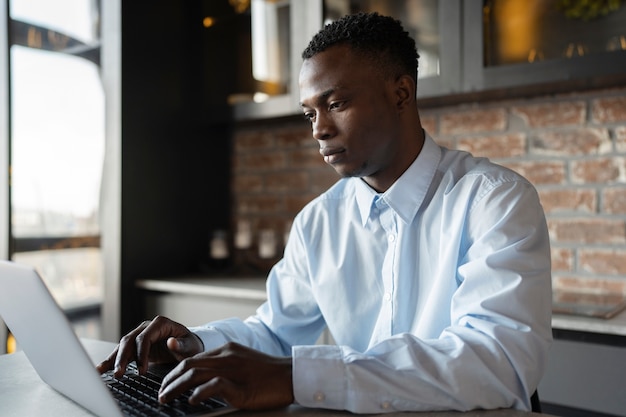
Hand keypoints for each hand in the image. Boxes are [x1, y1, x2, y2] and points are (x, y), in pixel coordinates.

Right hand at [96, 315, 203, 376]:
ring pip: (123, 345)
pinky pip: (122, 351)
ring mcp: (140, 334)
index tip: (141, 370)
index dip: (141, 354)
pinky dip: (111, 359)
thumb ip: (181, 345)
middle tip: (119, 373)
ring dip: (114, 359)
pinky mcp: (136, 344)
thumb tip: (171, 342)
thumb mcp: (190, 346)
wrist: (188, 345)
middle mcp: (148, 326)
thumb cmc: (191, 345)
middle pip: (130, 340)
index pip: (145, 338)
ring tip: (104, 372)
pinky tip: (101, 368)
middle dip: (123, 357)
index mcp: (161, 323)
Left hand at [158, 342, 293, 409]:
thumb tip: (203, 383)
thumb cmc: (269, 374)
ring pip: (195, 374)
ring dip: (176, 387)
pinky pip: (214, 386)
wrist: (291, 375)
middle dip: (170, 380)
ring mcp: (232, 369)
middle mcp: (226, 356)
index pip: (193, 359)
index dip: (175, 372)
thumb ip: (225, 367)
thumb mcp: (243, 364)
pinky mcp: (239, 385)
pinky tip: (192, 401)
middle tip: (160, 393)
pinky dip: (199, 393)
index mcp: (227, 350)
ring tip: (166, 398)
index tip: (166, 384)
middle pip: (188, 365)